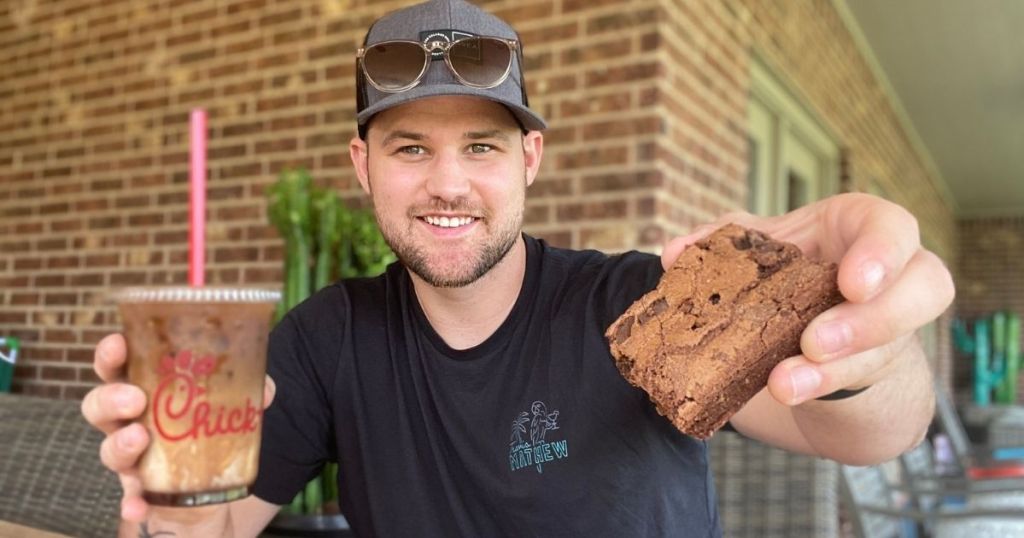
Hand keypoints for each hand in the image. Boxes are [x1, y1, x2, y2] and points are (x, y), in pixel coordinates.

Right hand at [81, 334, 277, 521]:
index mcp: (142, 386)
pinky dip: (132, 501)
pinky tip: (139, 505)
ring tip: (139, 438)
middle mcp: (127, 419)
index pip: (117, 365)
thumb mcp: (227, 398)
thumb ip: (246, 388)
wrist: (210, 474)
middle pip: (99, 405)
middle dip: (111, 398)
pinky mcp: (140, 487)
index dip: (111, 354)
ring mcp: (130, 454)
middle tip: (135, 399)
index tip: (118, 343)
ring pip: (108, 448)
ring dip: (120, 444)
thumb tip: (263, 390)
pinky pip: (130, 496)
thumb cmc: (207, 420)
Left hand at [661, 193, 954, 404]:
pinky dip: (812, 387)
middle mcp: (893, 277)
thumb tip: (674, 254)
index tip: (851, 284)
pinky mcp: (872, 369)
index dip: (882, 255)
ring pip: (884, 350)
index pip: (894, 228)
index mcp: (862, 228)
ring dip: (830, 371)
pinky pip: (853, 381)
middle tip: (816, 343)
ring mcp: (889, 328)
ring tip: (784, 383)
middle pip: (921, 293)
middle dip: (868, 323)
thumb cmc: (791, 265)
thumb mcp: (761, 245)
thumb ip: (721, 242)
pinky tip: (783, 392)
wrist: (810, 320)